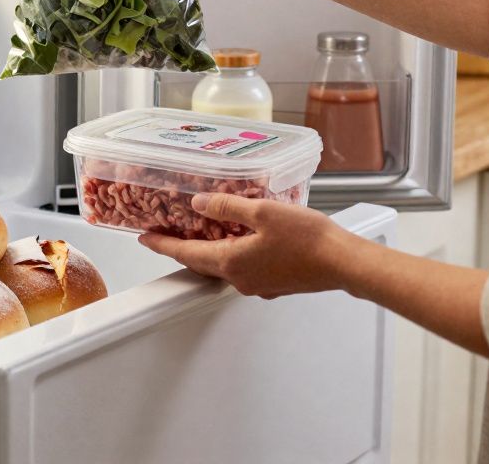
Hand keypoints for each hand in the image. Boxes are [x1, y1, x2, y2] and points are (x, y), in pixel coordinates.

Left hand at [138, 193, 357, 298]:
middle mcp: (240, 279)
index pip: (186, 254)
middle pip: (201, 263)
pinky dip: (232, 254)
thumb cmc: (308, 238)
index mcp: (231, 262)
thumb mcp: (262, 212)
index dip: (162, 244)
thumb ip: (226, 207)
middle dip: (182, 248)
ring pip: (223, 266)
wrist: (344, 263)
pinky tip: (238, 239)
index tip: (145, 238)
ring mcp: (258, 284)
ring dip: (208, 250)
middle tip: (166, 234)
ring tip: (198, 232)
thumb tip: (198, 204)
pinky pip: (243, 268)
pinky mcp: (274, 283)